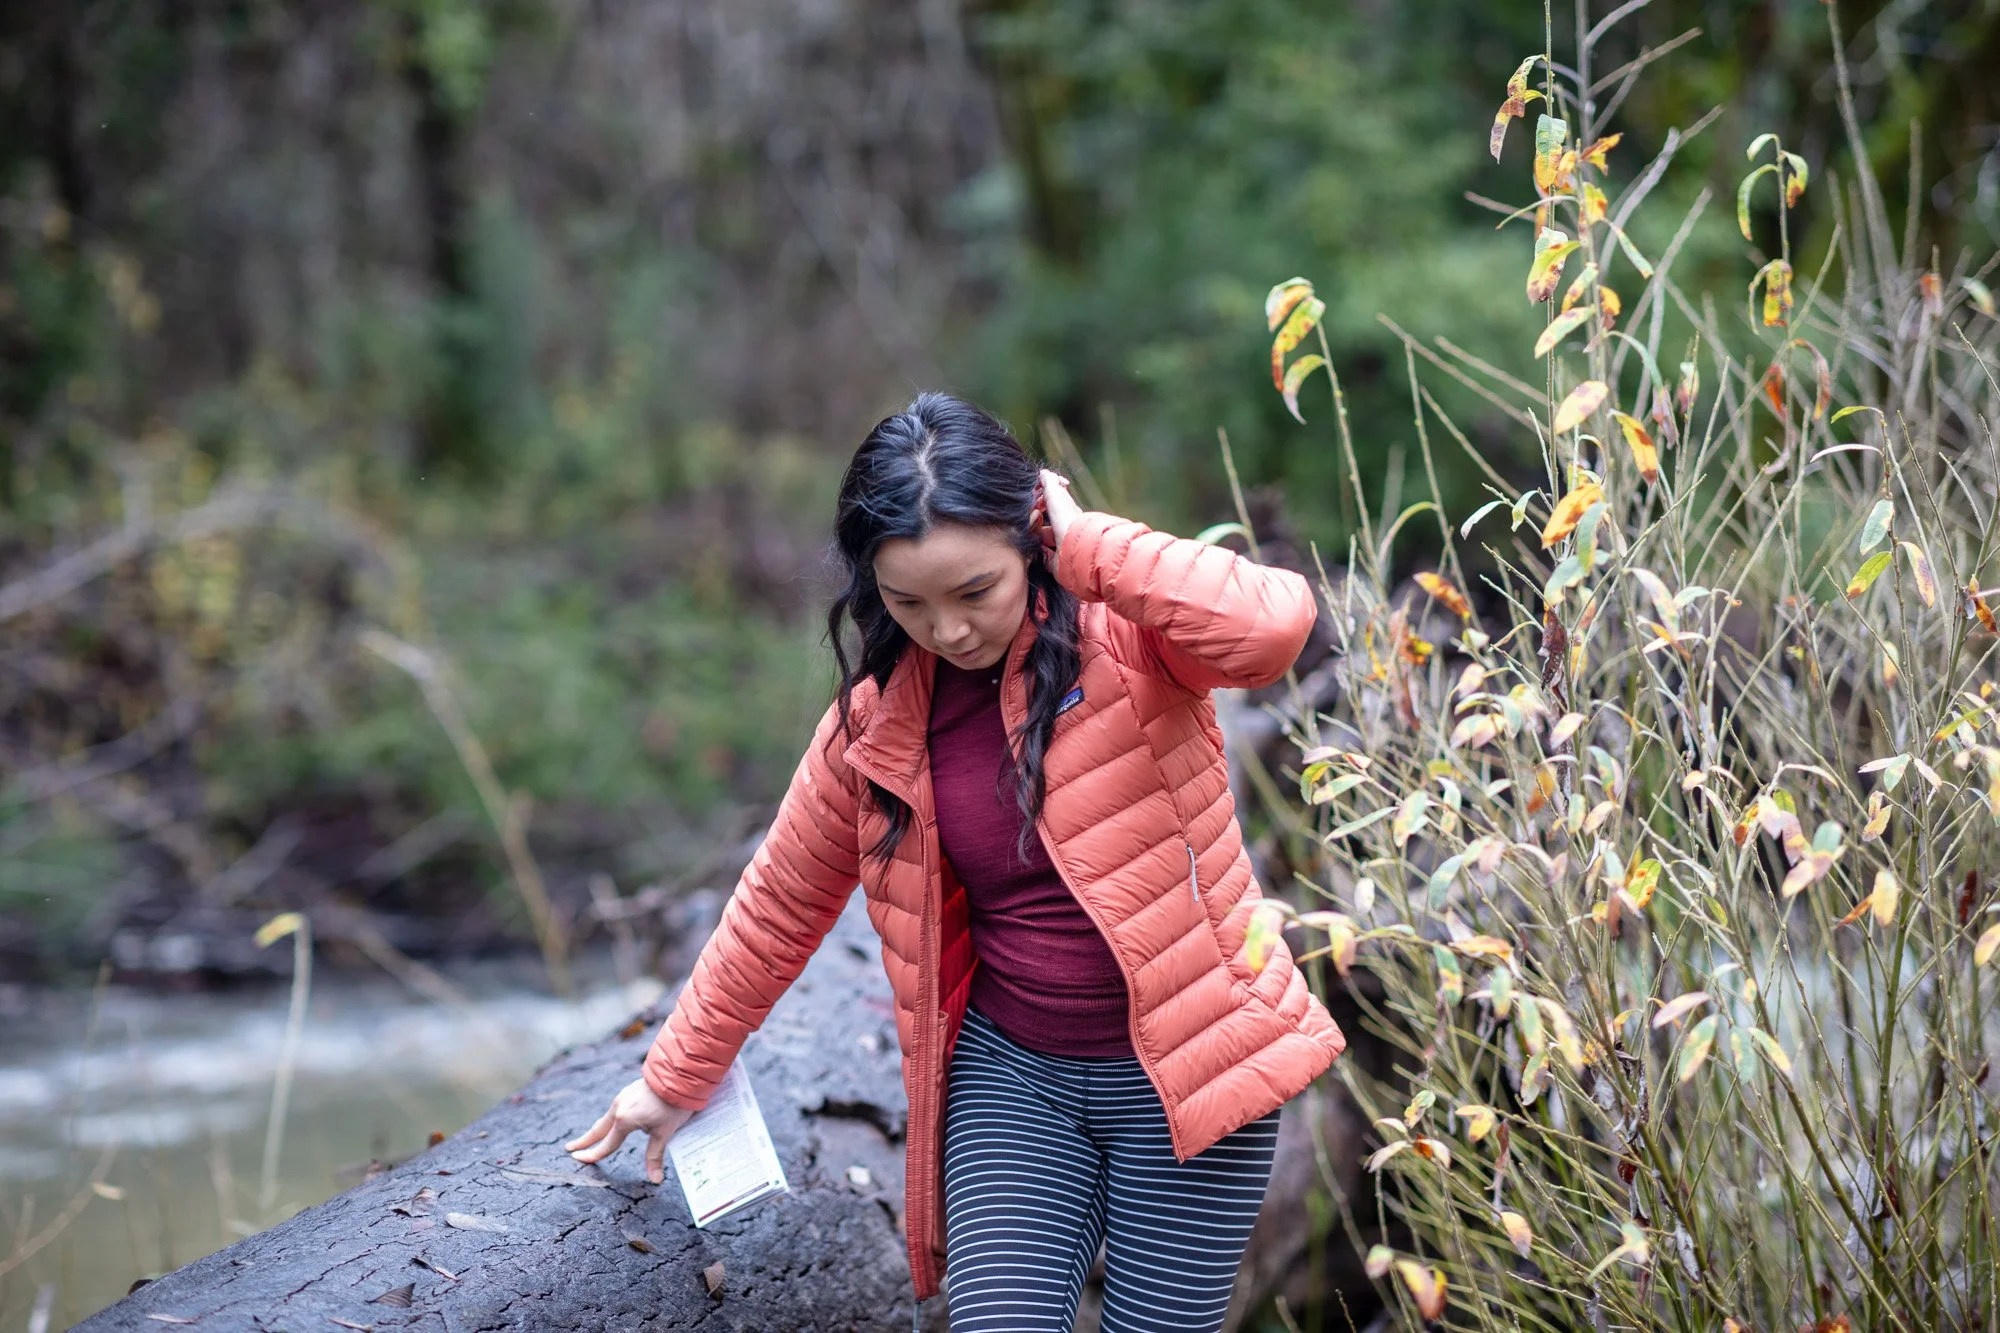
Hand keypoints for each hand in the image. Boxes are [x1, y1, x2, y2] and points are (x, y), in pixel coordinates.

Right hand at [564, 1077, 694, 1184]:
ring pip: (606, 1118)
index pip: (607, 1145)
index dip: (592, 1155)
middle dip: (584, 1141)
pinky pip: (615, 1108)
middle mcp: (618, 1108)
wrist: (679, 1075)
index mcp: (624, 1121)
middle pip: (598, 1129)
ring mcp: (623, 1097)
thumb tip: (655, 1180)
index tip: (577, 1159)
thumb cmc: (673, 1105)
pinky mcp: (629, 1091)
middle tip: (570, 1148)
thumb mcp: (664, 1133)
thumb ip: (655, 1156)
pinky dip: (609, 1119)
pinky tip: (614, 1119)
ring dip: (597, 1129)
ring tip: (591, 1137)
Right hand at [1029, 468, 1082, 560]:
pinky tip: (1033, 550)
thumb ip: (1048, 483)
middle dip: (1035, 521)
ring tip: (1029, 534)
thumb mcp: (1055, 495)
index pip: (1052, 505)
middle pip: (1045, 524)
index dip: (1041, 501)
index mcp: (1066, 513)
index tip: (1033, 501)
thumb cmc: (1065, 519)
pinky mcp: (1057, 562)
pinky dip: (1039, 554)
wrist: (1075, 547)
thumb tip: (1044, 472)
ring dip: (1035, 538)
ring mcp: (1061, 546)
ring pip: (1043, 540)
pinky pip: (1044, 557)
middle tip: (1029, 518)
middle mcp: (1064, 530)